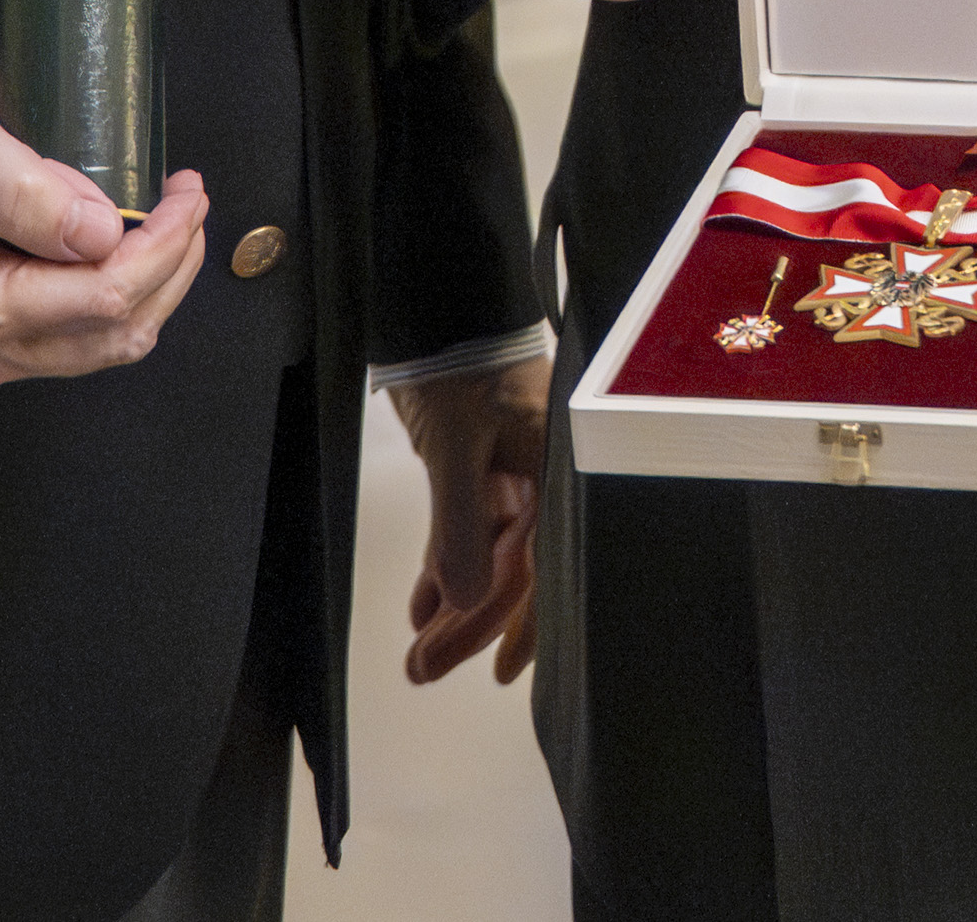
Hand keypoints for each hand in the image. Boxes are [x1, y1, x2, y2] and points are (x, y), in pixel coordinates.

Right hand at [0, 56, 210, 396]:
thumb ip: (26, 191)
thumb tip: (103, 232)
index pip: (99, 300)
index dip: (161, 248)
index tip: (186, 193)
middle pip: (110, 336)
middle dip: (167, 270)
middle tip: (187, 201)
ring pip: (97, 344)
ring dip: (147, 284)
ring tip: (166, 216)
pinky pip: (68, 335)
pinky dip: (110, 293)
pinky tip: (119, 242)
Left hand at [392, 353, 551, 686]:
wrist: (433, 306)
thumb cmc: (457, 365)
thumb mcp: (454, 448)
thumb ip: (459, 525)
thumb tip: (465, 600)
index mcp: (557, 471)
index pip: (549, 564)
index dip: (529, 625)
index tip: (502, 670)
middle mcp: (544, 477)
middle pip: (515, 569)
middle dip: (470, 625)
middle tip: (427, 668)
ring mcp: (514, 471)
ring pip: (490, 555)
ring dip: (454, 602)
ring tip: (419, 649)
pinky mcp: (484, 464)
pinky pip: (470, 529)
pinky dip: (445, 565)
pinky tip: (421, 604)